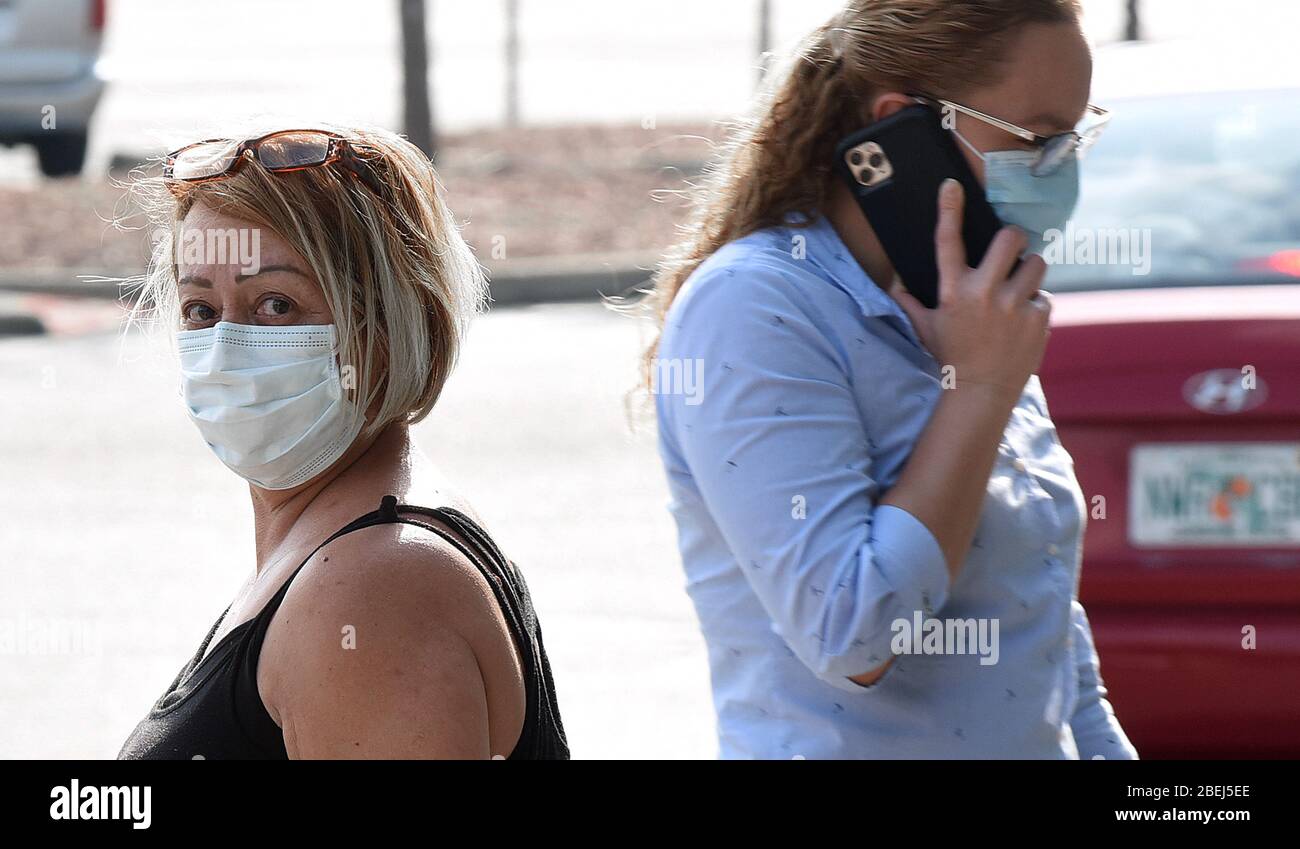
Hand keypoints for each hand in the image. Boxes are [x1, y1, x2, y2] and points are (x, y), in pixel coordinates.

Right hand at [890, 178, 1051, 403]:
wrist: (982, 392)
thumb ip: (911, 304)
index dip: (950, 210)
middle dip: (1013, 239)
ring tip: (1018, 292)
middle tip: (1010, 251)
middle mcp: (984, 294)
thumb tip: (894, 287)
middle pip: (1010, 239)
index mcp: (954, 292)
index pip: (948, 242)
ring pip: (1036, 264)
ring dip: (1029, 273)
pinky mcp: (1039, 319)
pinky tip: (1023, 324)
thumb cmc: (952, 357)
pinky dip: (1036, 307)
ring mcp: (1015, 306)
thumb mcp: (926, 329)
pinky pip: (1045, 297)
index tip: (953, 185)